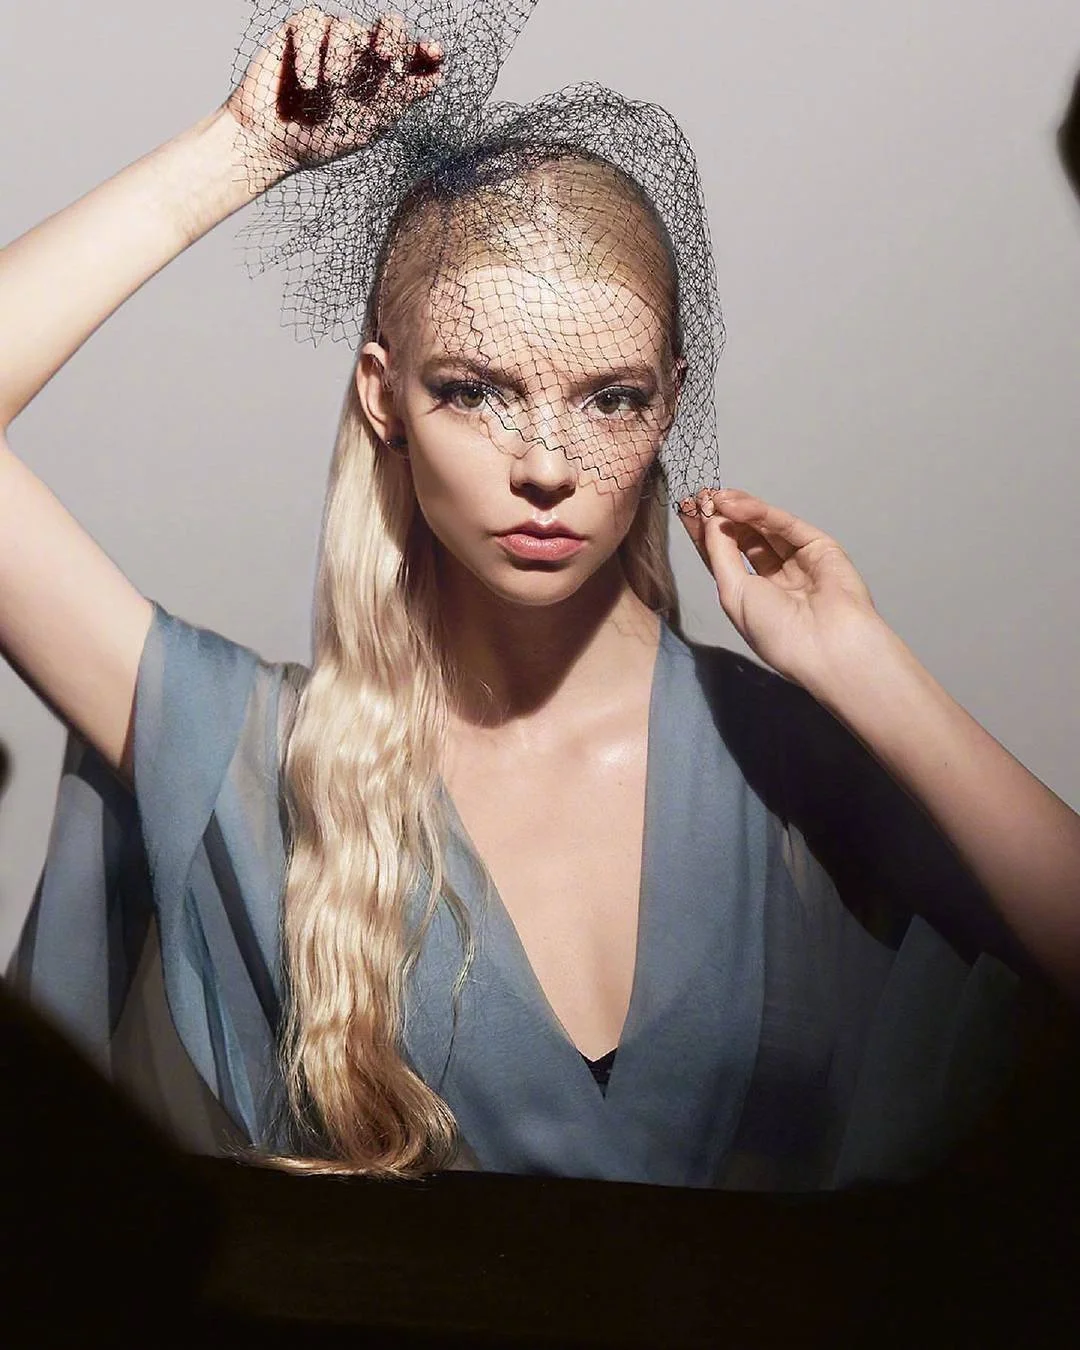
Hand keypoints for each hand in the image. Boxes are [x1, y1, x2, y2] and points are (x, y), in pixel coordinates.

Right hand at [225, 7, 443, 180]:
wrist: (270, 144)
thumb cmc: (319, 140)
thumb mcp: (368, 125)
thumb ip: (400, 99)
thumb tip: (437, 78)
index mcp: (382, 79)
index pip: (411, 57)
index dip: (426, 51)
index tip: (433, 53)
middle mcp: (360, 56)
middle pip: (389, 27)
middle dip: (391, 36)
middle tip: (384, 56)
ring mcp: (330, 41)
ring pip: (348, 27)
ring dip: (340, 59)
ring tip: (327, 90)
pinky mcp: (299, 32)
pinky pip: (312, 23)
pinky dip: (311, 53)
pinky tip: (307, 83)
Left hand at [678, 487, 886, 692]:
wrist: (827, 644)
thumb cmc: (776, 631)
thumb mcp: (733, 593)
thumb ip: (720, 553)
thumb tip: (711, 520)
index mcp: (753, 597)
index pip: (725, 557)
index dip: (707, 534)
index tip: (687, 510)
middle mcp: (775, 578)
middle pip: (744, 539)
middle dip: (721, 518)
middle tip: (699, 497)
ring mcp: (799, 561)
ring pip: (765, 528)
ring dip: (738, 510)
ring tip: (714, 497)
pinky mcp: (820, 547)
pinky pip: (786, 525)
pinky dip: (760, 512)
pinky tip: (735, 504)